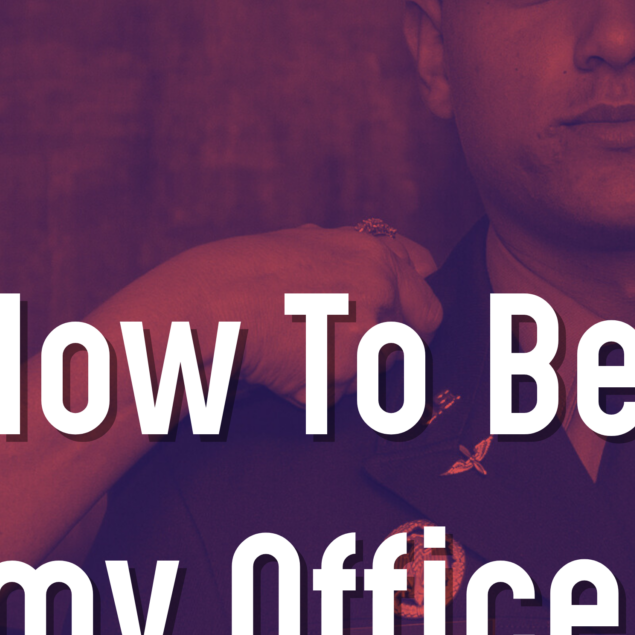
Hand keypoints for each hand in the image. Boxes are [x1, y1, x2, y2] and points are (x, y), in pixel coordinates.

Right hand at [124, 221, 442, 407]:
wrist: (207, 308)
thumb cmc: (245, 272)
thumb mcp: (308, 242)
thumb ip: (362, 252)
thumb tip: (416, 260)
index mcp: (374, 254)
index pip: (428, 288)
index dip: (410, 308)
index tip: (394, 318)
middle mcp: (381, 291)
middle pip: (421, 332)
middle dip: (397, 342)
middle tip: (352, 345)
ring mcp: (367, 334)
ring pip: (381, 366)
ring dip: (353, 366)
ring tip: (301, 348)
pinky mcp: (346, 374)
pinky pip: (346, 392)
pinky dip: (321, 388)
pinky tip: (286, 366)